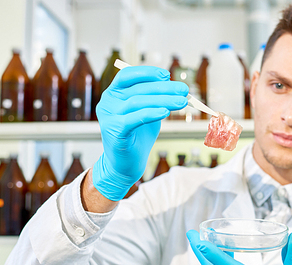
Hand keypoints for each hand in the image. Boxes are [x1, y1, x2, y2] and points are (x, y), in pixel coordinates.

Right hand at [93, 66, 188, 200]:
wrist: (126, 164)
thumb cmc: (138, 136)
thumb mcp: (148, 111)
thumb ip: (156, 98)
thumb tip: (174, 85)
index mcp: (114, 93)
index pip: (128, 75)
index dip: (147, 73)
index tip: (167, 75)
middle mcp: (108, 102)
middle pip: (138, 89)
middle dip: (164, 88)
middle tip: (184, 90)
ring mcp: (109, 117)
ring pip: (138, 102)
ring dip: (163, 100)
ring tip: (182, 102)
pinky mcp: (114, 131)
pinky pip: (134, 119)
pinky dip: (150, 114)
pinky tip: (165, 112)